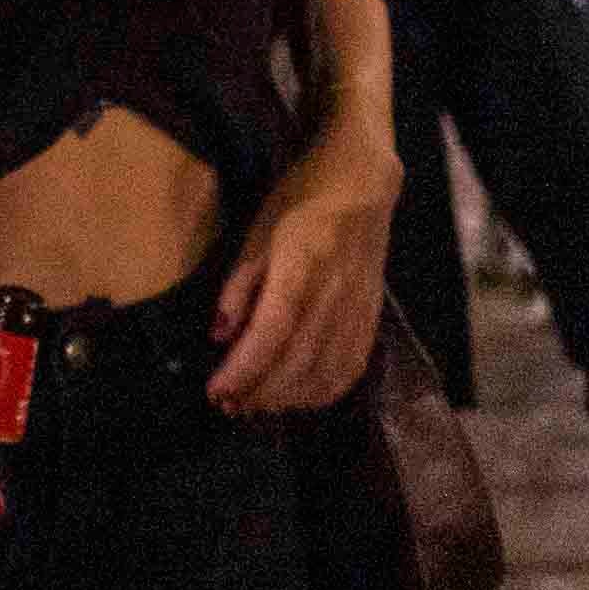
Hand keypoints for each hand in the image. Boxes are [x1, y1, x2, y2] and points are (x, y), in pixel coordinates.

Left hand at [212, 132, 403, 412]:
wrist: (361, 184)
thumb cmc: (301, 199)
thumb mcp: (257, 230)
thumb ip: (239, 285)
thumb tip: (220, 337)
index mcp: (303, 263)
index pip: (273, 330)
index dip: (244, 368)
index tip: (215, 390)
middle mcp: (335, 292)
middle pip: (297, 360)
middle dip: (259, 392)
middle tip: (228, 405)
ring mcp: (359, 309)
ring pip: (324, 374)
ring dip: (286, 400)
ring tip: (255, 404)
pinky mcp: (372, 320)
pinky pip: (349, 370)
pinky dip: (321, 393)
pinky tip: (295, 398)